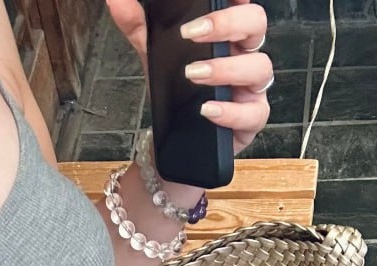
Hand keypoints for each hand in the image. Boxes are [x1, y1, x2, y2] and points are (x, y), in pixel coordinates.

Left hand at [105, 0, 271, 154]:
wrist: (179, 139)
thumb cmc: (178, 92)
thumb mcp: (155, 55)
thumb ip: (137, 26)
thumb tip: (116, 0)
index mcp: (227, 34)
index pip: (242, 4)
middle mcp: (244, 55)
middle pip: (257, 23)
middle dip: (228, 22)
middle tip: (192, 32)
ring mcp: (252, 88)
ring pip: (260, 67)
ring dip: (225, 69)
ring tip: (193, 74)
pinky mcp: (251, 120)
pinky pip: (253, 113)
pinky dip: (230, 111)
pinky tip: (207, 110)